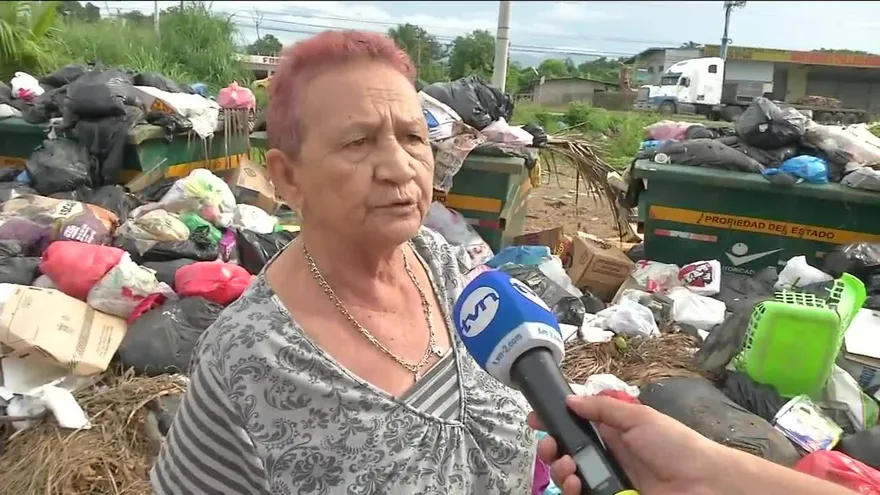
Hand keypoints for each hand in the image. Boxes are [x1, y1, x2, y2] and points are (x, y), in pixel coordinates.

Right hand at [529, 395, 728, 494]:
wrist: (703, 484)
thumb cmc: (675, 445)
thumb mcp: (639, 417)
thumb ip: (603, 408)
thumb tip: (570, 399)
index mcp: (613, 432)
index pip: (576, 425)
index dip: (555, 423)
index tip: (536, 421)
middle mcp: (607, 456)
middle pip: (566, 453)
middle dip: (551, 449)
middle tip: (550, 448)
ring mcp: (608, 481)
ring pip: (569, 477)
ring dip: (560, 471)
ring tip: (568, 469)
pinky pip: (582, 494)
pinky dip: (572, 490)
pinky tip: (574, 485)